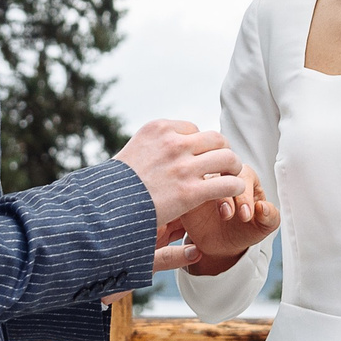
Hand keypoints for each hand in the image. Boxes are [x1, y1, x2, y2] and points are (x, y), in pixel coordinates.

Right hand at [117, 119, 246, 227]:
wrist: (105, 210)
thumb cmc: (116, 187)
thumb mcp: (134, 152)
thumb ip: (155, 147)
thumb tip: (173, 145)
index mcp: (158, 129)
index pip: (193, 129)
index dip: (199, 146)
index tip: (198, 160)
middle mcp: (172, 143)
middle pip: (216, 139)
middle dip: (223, 151)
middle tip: (224, 165)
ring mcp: (182, 166)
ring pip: (227, 157)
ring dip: (233, 167)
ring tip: (232, 177)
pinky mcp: (190, 191)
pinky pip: (228, 183)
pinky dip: (236, 186)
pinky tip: (234, 193)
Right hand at [177, 166, 278, 275]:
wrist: (221, 246)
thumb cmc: (243, 230)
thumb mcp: (262, 227)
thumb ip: (270, 217)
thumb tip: (264, 208)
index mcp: (245, 178)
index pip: (244, 177)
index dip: (245, 196)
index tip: (246, 216)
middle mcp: (224, 175)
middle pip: (223, 173)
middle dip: (227, 195)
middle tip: (228, 216)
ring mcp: (204, 182)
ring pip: (204, 179)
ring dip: (210, 195)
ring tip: (220, 216)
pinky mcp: (188, 191)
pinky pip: (185, 189)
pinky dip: (188, 198)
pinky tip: (195, 210)